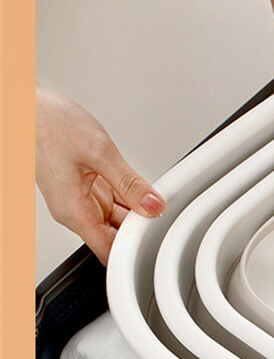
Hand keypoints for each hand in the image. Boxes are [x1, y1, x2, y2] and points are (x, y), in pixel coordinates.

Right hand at [36, 86, 165, 264]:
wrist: (27, 106)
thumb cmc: (49, 125)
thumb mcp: (100, 152)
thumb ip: (130, 183)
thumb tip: (153, 205)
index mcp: (74, 211)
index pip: (107, 252)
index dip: (133, 251)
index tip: (155, 237)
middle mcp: (74, 211)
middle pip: (115, 236)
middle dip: (139, 228)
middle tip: (161, 213)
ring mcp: (78, 199)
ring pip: (115, 218)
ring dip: (135, 211)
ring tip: (152, 197)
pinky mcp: (82, 187)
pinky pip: (111, 201)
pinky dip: (127, 196)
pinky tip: (139, 187)